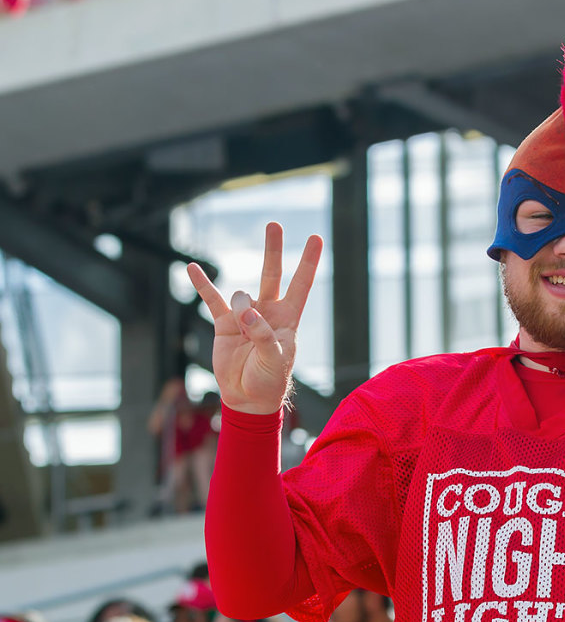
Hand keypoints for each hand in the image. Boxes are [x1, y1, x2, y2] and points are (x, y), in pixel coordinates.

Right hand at [188, 223, 322, 414]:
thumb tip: (247, 310)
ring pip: (242, 295)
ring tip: (244, 336)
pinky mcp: (224, 324)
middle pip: (272, 274)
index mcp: (288, 319)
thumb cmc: (269, 380)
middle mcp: (268, 312)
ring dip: (242, 312)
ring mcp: (245, 316)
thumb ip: (263, 334)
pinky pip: (212, 300)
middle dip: (273, 249)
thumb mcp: (274, 359)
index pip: (301, 284)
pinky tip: (192, 268)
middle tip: (273, 224)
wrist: (247, 397)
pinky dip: (202, 284)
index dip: (308, 262)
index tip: (316, 238)